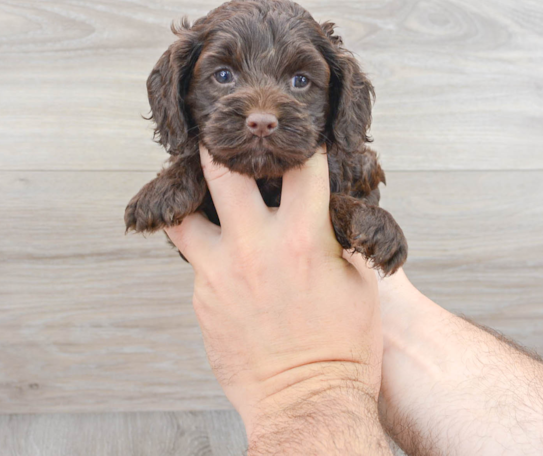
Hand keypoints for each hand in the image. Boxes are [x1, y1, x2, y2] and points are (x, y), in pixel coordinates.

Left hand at [165, 145, 387, 450]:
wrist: (307, 403)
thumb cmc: (343, 349)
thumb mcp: (359, 283)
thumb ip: (338, 238)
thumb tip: (328, 211)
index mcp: (302, 239)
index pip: (301, 167)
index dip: (305, 147)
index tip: (300, 141)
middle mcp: (254, 248)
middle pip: (221, 172)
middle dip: (222, 147)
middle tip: (223, 139)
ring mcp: (220, 273)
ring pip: (183, 214)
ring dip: (193, 200)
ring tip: (200, 194)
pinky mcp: (202, 298)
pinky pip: (195, 258)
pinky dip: (208, 247)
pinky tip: (221, 250)